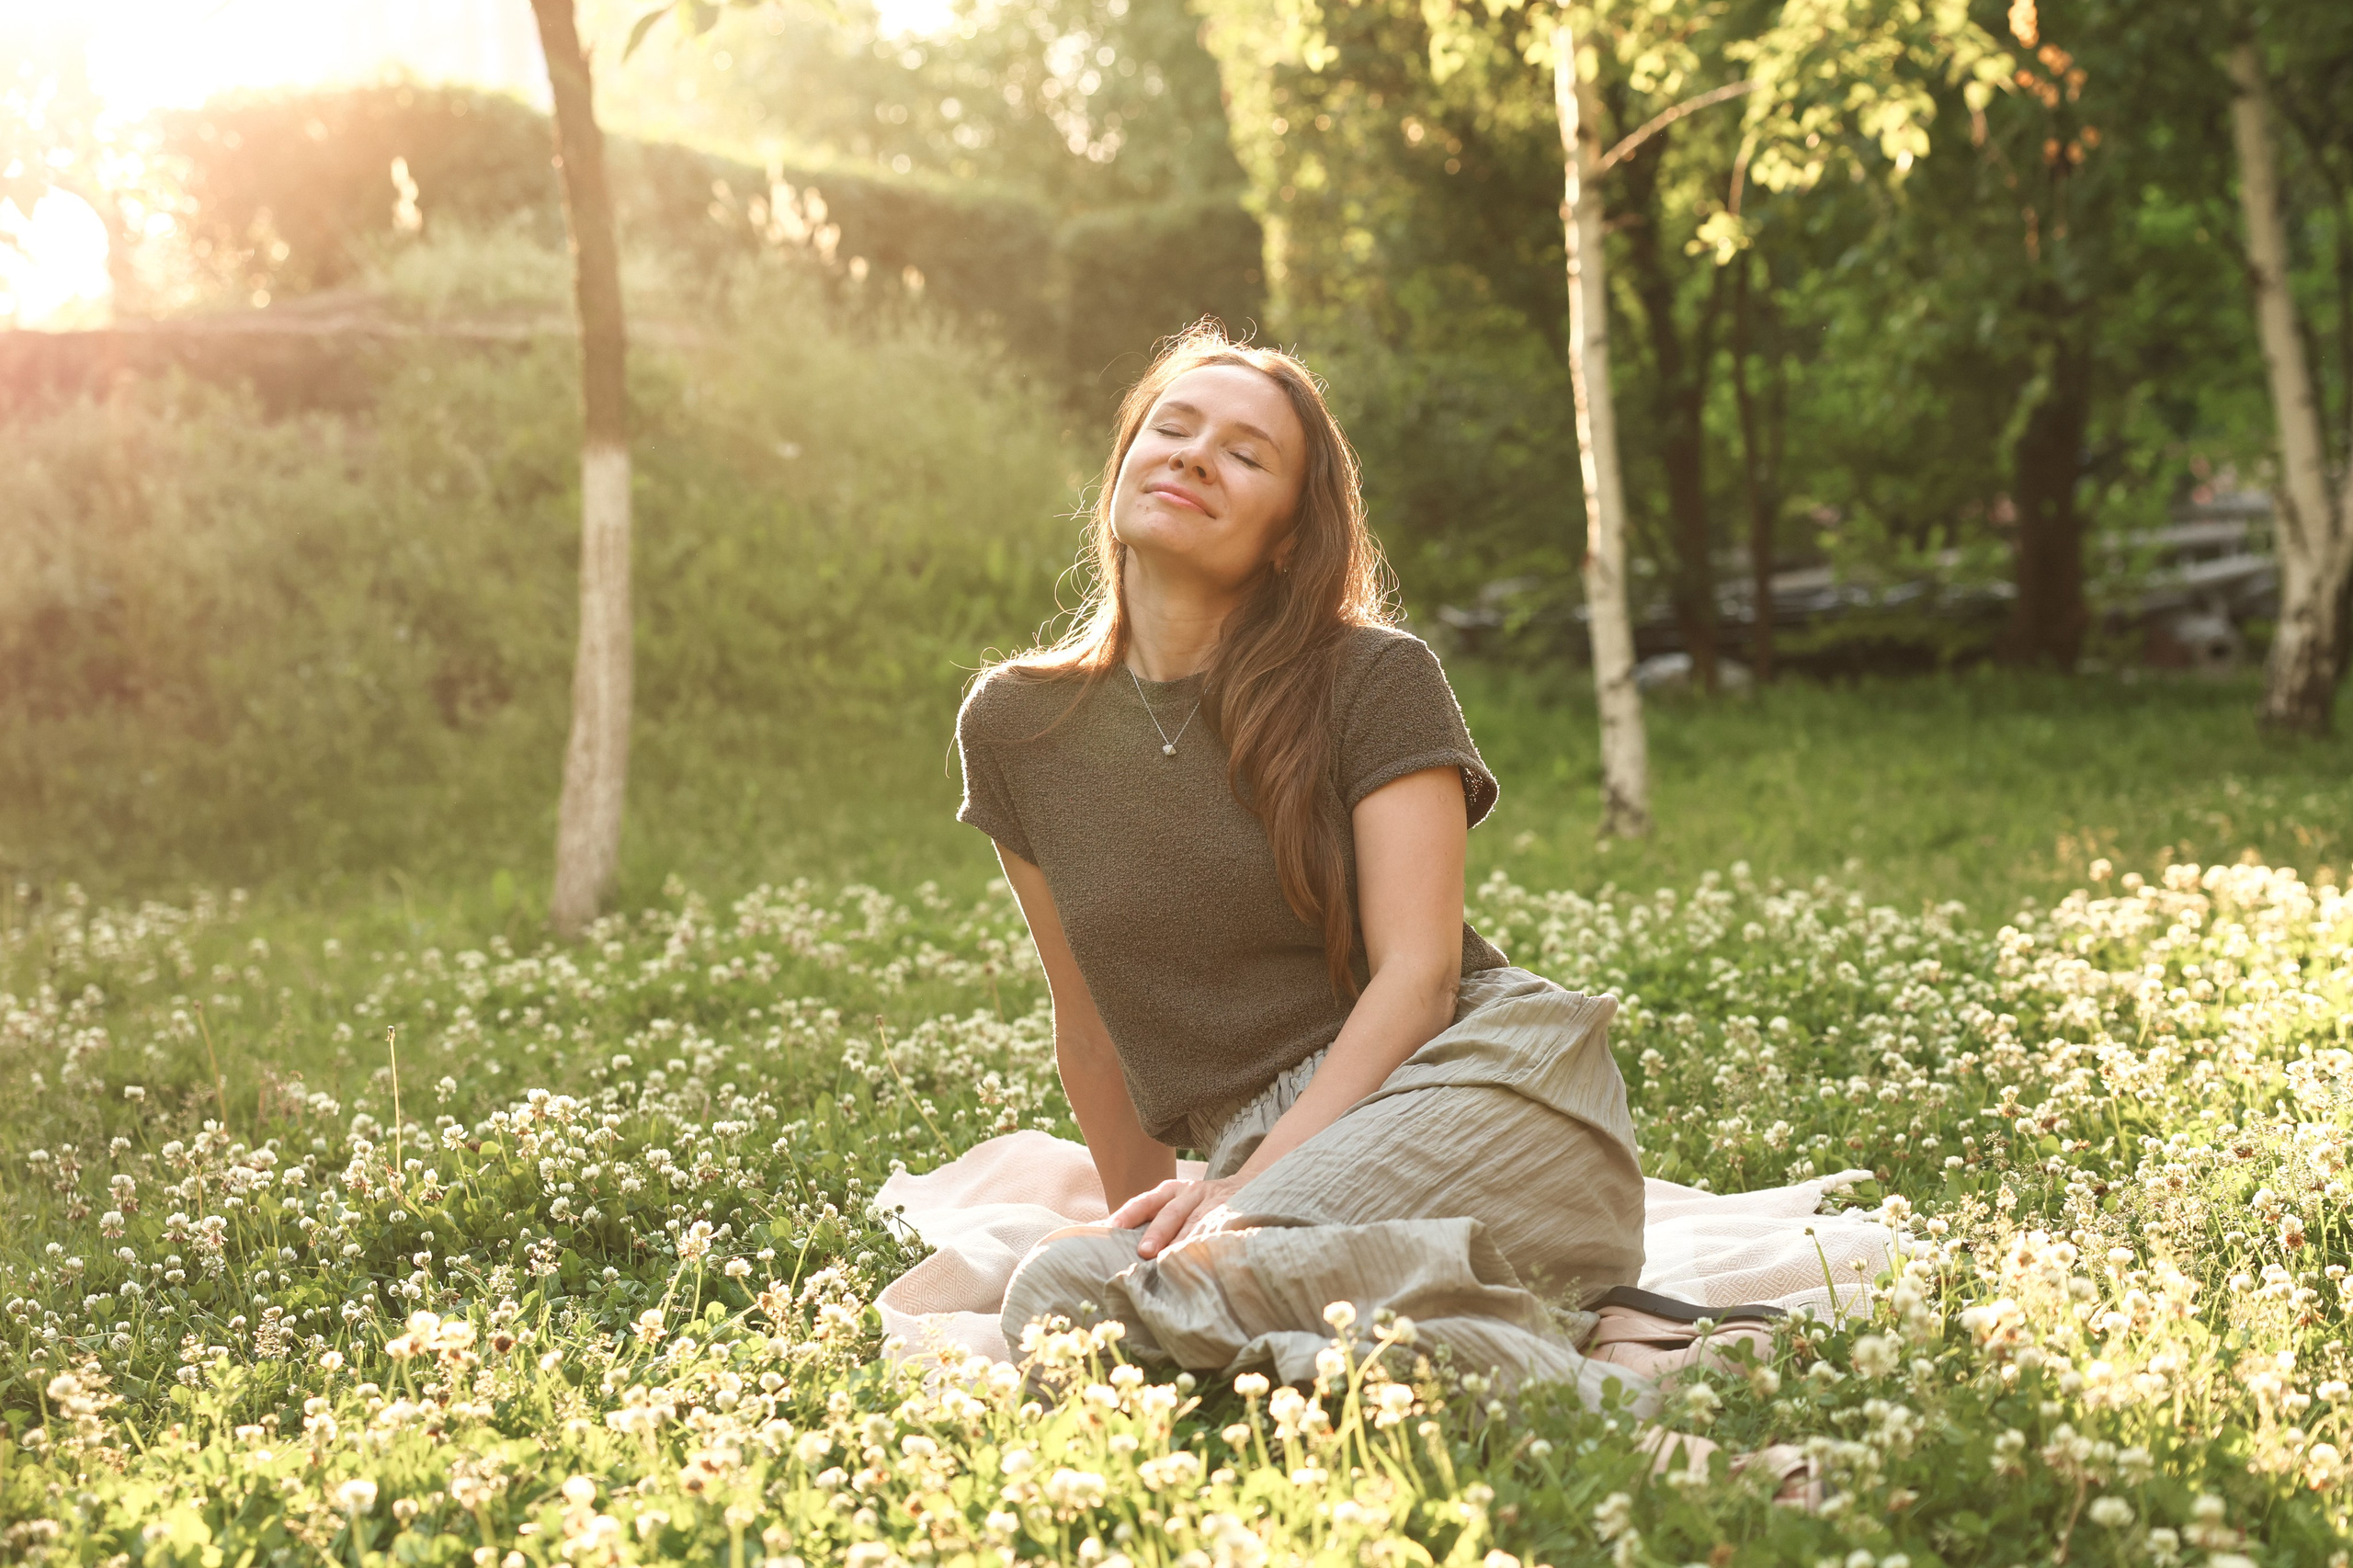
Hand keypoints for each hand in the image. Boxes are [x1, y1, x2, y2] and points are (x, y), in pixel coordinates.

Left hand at [1108, 1175, 1246, 1258]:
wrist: (1248, 1187)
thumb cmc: (1200, 1206)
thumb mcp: (1178, 1204)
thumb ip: (1155, 1221)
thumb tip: (1120, 1250)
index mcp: (1170, 1191)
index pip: (1145, 1202)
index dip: (1129, 1214)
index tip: (1111, 1228)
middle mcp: (1191, 1194)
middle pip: (1171, 1213)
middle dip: (1158, 1232)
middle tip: (1144, 1251)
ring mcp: (1214, 1203)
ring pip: (1198, 1223)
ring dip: (1184, 1242)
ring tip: (1171, 1261)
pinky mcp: (1233, 1214)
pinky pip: (1221, 1231)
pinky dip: (1211, 1245)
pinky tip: (1205, 1259)